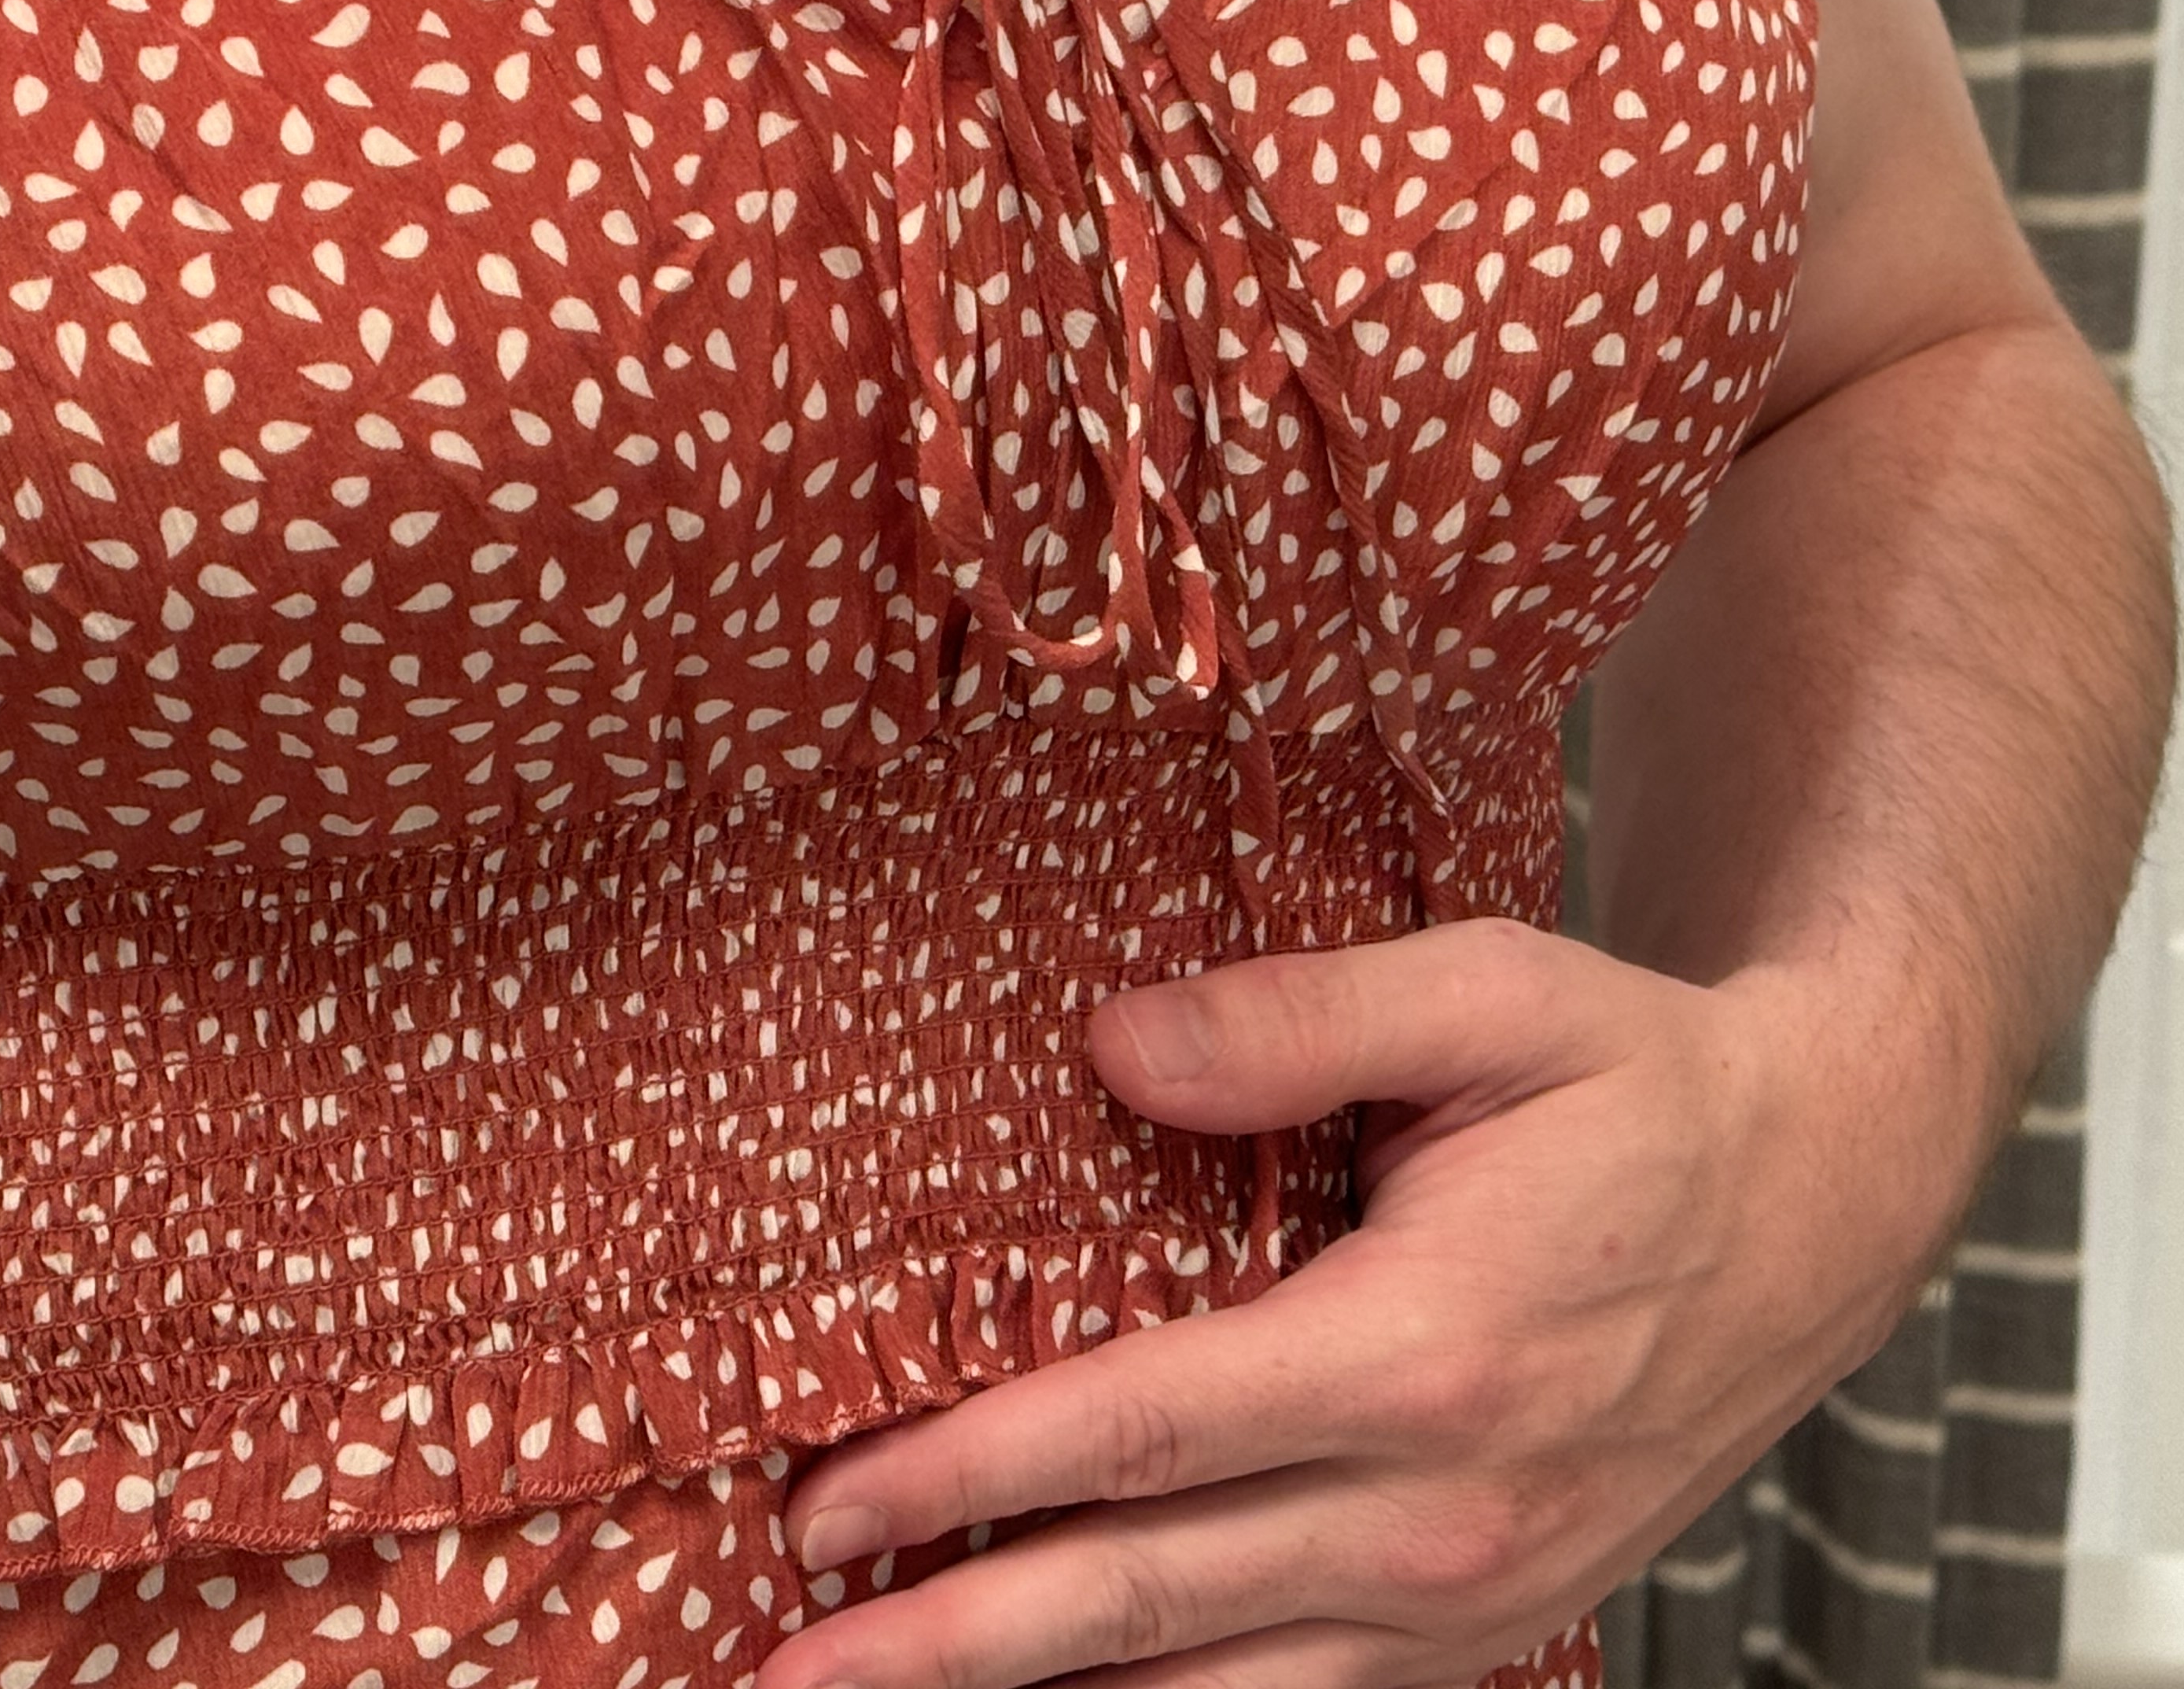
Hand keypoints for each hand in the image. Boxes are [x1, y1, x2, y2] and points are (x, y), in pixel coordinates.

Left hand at [761, 915, 1988, 1688]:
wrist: (1827, 1199)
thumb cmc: (1642, 1084)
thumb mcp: (1492, 994)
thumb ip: (1296, 1018)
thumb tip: (1109, 1044)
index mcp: (1426, 1354)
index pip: (1141, 1436)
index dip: (968, 1477)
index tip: (826, 1503)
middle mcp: (1445, 1511)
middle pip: (1145, 1599)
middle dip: (951, 1641)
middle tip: (786, 1664)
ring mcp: (1475, 1590)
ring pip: (1217, 1688)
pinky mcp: (1493, 1618)